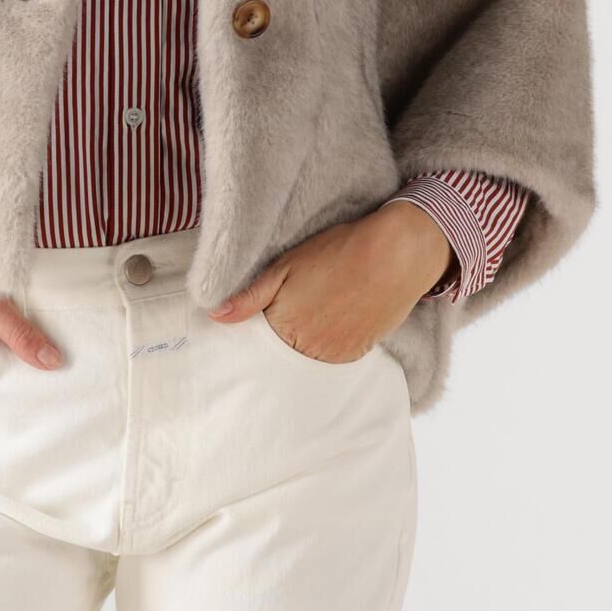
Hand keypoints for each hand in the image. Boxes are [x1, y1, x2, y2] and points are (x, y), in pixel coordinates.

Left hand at [207, 202, 451, 358]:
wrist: (396, 254)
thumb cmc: (339, 252)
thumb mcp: (286, 266)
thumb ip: (249, 296)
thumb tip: (215, 317)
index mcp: (284, 328)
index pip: (259, 340)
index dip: (262, 323)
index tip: (270, 310)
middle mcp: (308, 350)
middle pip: (283, 351)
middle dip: (284, 334)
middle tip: (302, 304)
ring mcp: (334, 355)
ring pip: (307, 356)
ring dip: (307, 340)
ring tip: (321, 308)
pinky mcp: (355, 354)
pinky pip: (331, 357)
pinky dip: (328, 343)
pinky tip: (335, 318)